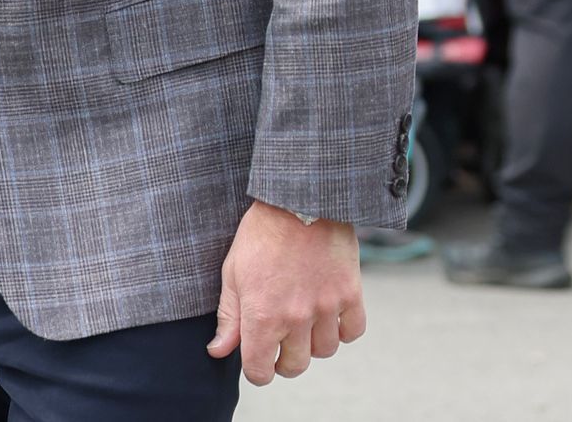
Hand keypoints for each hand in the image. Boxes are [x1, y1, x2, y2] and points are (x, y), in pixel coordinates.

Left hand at [208, 202, 362, 385]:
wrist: (299, 200)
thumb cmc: (260, 234)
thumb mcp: (233, 272)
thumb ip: (229, 317)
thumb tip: (219, 351)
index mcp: (261, 315)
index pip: (260, 370)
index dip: (256, 370)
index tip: (256, 360)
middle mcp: (295, 318)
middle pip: (295, 366)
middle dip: (283, 361)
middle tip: (279, 342)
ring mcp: (326, 308)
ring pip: (324, 351)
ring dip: (313, 343)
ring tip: (302, 321)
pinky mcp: (350, 294)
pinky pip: (352, 332)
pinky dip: (342, 330)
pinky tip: (328, 314)